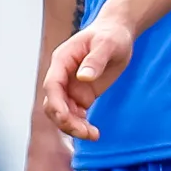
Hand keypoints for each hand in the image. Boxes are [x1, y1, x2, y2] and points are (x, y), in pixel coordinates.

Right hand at [41, 19, 134, 140]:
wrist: (118, 34)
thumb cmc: (111, 35)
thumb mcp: (107, 44)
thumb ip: (95, 60)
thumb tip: (83, 77)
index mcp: (62, 60)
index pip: (52, 85)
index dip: (56, 104)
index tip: (67, 118)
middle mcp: (62, 76)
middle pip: (53, 104)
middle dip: (65, 120)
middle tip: (85, 132)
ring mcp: (71, 88)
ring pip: (62, 114)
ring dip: (73, 127)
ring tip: (93, 135)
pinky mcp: (82, 96)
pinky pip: (75, 116)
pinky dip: (81, 126)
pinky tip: (94, 133)